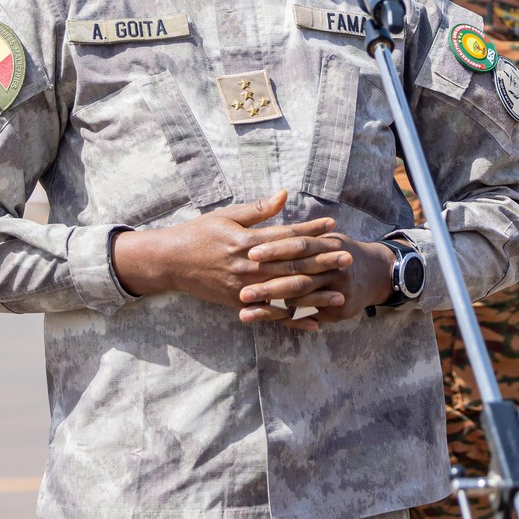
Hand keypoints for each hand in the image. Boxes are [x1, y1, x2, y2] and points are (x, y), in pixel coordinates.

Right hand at [111, 192, 337, 310]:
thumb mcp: (226, 215)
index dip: (311, 231)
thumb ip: (257, 209)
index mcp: (246, 240)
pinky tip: (313, 323)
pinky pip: (271, 314)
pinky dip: (293, 320)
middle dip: (322, 262)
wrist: (171, 262)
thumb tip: (283, 195)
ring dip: (315, 293)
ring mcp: (245, 288)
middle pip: (292, 264)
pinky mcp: (240, 303)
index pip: (285, 236)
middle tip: (347, 258)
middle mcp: (248, 265)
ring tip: (339, 293)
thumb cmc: (199, 233)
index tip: (332, 225)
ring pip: (285, 291)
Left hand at [236, 229, 395, 331]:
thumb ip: (300, 224)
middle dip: (269, 285)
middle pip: (298, 275)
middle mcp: (336, 266)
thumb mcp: (327, 235)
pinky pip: (309, 315)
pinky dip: (288, 320)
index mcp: (328, 244)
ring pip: (302, 298)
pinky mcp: (339, 310)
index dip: (276, 249)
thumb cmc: (341, 252)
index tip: (251, 253)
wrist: (378, 273)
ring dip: (272, 306)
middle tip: (242, 291)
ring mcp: (339, 289)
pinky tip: (269, 321)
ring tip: (246, 310)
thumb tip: (279, 195)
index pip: (299, 245)